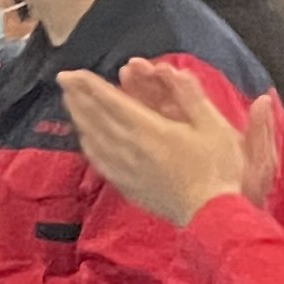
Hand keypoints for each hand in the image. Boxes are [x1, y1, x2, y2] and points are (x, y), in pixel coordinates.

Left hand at [56, 61, 263, 228]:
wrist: (213, 215)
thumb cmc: (218, 168)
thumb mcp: (213, 125)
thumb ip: (189, 95)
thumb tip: (169, 68)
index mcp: (149, 129)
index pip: (110, 101)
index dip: (88, 85)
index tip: (70, 73)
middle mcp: (129, 147)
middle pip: (94, 116)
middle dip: (78, 96)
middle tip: (64, 80)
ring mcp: (124, 168)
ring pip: (92, 137)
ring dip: (78, 116)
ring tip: (70, 101)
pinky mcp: (125, 185)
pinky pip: (98, 160)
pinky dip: (87, 143)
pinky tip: (85, 137)